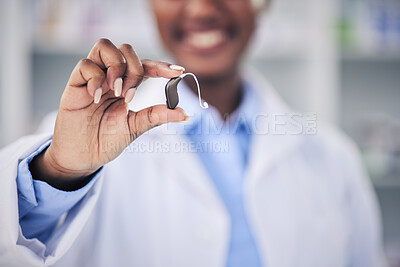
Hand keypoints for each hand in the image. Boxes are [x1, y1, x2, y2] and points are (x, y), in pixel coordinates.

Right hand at [31, 38, 186, 189]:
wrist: (83, 156)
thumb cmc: (107, 140)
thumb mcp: (135, 128)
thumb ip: (156, 116)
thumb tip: (183, 113)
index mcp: (128, 85)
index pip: (146, 66)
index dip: (161, 66)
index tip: (178, 72)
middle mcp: (111, 77)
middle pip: (126, 50)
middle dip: (135, 69)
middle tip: (130, 95)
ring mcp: (94, 77)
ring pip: (104, 46)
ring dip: (116, 66)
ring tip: (116, 92)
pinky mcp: (75, 83)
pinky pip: (85, 65)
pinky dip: (95, 79)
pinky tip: (96, 99)